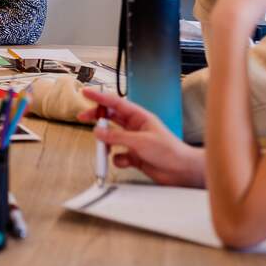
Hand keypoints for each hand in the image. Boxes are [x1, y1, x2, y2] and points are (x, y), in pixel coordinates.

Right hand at [77, 89, 204, 187]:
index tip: (86, 93)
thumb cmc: (170, 151)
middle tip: (83, 117)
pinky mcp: (134, 156)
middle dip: (97, 118)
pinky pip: (117, 155)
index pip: (116, 103)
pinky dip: (117, 159)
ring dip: (106, 142)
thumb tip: (98, 132)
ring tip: (104, 147)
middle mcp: (135, 127)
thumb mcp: (140, 141)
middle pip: (111, 118)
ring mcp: (134, 142)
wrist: (182, 172)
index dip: (100, 97)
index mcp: (139, 117)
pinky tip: (124, 162)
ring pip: (112, 137)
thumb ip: (117, 136)